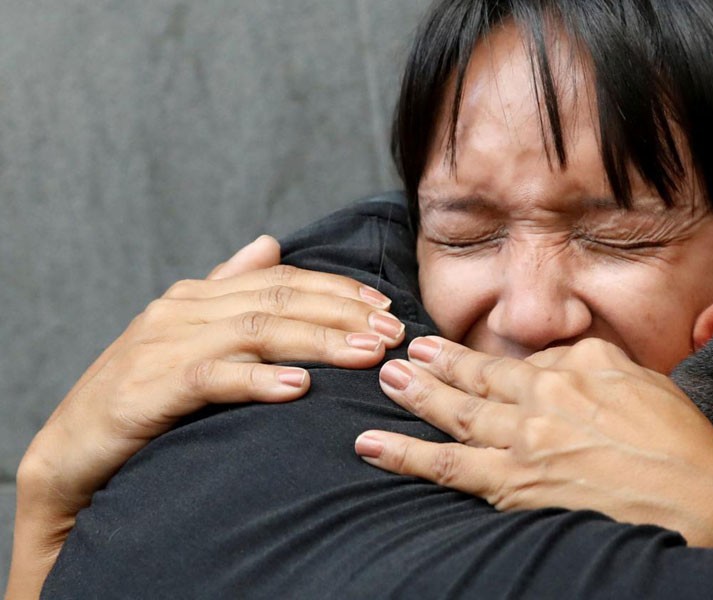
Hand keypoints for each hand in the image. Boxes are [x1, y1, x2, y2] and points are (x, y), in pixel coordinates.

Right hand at [8, 235, 404, 598]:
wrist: (70, 451)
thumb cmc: (140, 396)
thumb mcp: (188, 337)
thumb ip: (230, 288)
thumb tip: (270, 243)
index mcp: (198, 296)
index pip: (282, 281)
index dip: (338, 292)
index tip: (386, 310)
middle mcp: (183, 310)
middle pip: (279, 300)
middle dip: (342, 314)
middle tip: (392, 334)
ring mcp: (164, 344)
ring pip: (256, 331)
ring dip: (318, 342)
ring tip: (364, 355)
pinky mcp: (149, 387)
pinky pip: (214, 377)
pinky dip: (258, 380)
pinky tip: (299, 389)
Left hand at [355, 337, 712, 563]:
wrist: (704, 506)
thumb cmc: (691, 451)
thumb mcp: (655, 387)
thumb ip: (606, 368)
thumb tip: (576, 362)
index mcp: (583, 365)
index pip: (529, 362)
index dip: (498, 363)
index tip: (475, 360)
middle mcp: (547, 393)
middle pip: (481, 376)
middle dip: (441, 362)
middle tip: (410, 351)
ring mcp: (525, 437)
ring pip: (456, 411)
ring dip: (416, 394)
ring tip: (388, 378)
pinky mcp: (513, 482)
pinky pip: (448, 465)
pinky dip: (405, 454)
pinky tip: (371, 446)